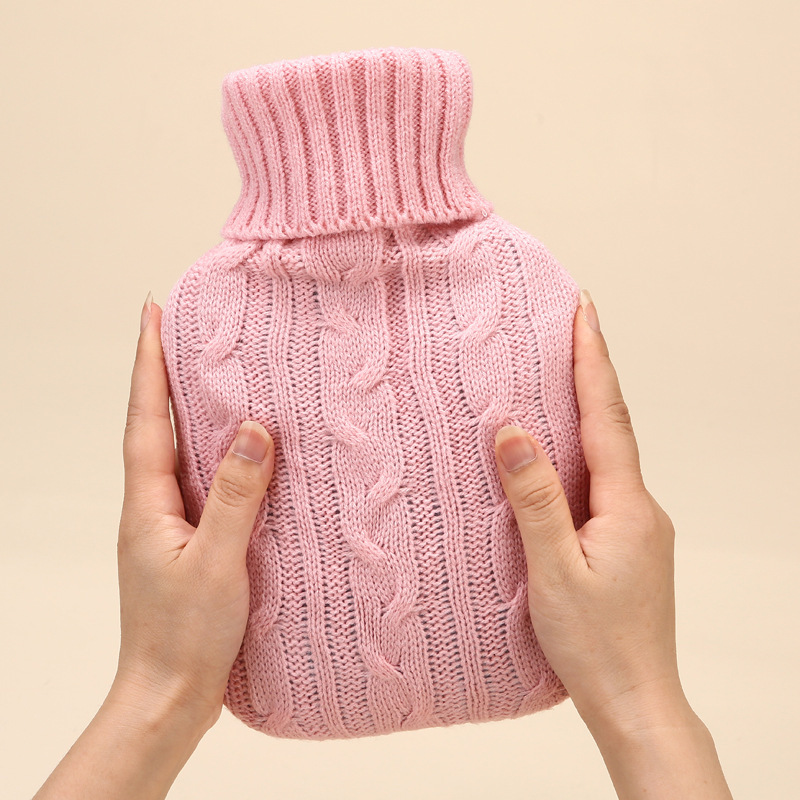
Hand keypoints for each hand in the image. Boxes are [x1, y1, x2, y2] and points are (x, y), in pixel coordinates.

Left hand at [116, 294, 274, 726]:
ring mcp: (170, 525)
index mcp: (149, 503)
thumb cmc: (184, 636)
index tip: (152, 314)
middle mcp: (153, 506)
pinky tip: (239, 452)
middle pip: (156, 425)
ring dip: (188, 410)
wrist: (169, 696)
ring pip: (178, 453)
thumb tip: (256, 429)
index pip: (147, 418)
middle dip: (165, 373)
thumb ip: (236, 495)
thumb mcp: (216, 561)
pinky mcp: (191, 543)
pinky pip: (202, 482)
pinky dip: (213, 453)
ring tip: (210, 373)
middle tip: (183, 329)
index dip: (149, 363)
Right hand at [493, 291, 683, 735]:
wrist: (636, 700)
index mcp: (626, 504)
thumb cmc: (596, 644)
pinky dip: (582, 452)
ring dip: (588, 410)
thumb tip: (513, 431)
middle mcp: (638, 507)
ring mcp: (635, 526)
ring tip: (563, 374)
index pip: (608, 417)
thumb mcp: (555, 569)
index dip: (593, 361)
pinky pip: (601, 483)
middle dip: (593, 372)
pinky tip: (561, 454)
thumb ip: (536, 498)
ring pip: (607, 455)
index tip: (584, 313)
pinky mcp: (625, 543)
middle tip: (575, 326)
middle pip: (613, 426)